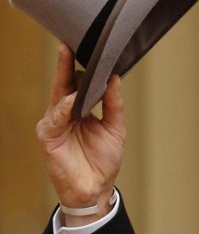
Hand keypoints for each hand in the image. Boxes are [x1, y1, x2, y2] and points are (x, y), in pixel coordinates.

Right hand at [36, 43, 125, 224]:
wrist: (95, 189)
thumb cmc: (103, 161)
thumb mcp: (115, 129)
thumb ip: (114, 104)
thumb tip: (115, 79)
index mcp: (80, 109)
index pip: (78, 83)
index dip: (81, 67)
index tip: (90, 50)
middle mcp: (65, 113)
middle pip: (63, 84)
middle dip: (65, 64)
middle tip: (68, 44)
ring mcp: (55, 123)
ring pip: (58, 97)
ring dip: (66, 82)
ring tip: (77, 69)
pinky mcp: (48, 136)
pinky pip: (55, 118)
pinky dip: (64, 108)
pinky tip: (72, 100)